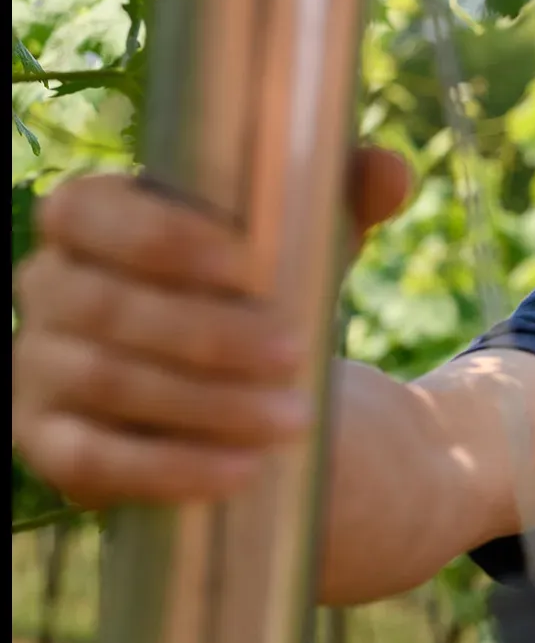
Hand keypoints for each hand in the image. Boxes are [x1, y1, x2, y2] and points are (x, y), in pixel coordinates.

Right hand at [11, 146, 411, 508]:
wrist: (239, 382)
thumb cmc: (265, 285)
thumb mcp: (306, 237)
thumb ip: (346, 194)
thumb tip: (391, 172)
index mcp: (86, 220)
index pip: (85, 211)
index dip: (156, 235)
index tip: (250, 264)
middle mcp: (45, 288)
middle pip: (105, 305)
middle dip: (205, 332)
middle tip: (296, 351)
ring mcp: (36, 369)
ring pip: (106, 381)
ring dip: (204, 402)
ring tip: (294, 417)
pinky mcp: (48, 444)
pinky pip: (93, 460)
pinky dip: (170, 466)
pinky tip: (242, 470)